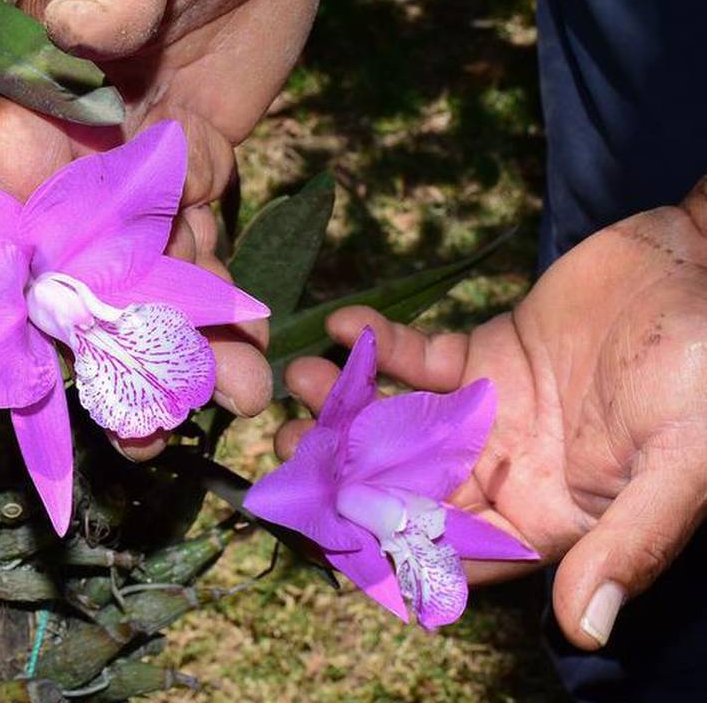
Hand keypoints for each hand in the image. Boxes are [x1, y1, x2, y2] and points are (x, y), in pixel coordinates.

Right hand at [0, 0, 321, 457]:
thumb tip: (78, 30)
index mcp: (40, 108)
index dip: (1, 302)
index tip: (23, 383)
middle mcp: (78, 155)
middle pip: (73, 277)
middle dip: (102, 360)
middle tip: (141, 436)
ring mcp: (138, 170)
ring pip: (146, 278)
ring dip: (179, 347)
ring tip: (224, 406)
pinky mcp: (197, 170)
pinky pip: (205, 251)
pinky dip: (227, 304)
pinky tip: (254, 353)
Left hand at [278, 178, 706, 649]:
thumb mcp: (683, 462)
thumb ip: (632, 542)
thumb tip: (587, 630)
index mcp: (546, 518)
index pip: (454, 554)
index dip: (392, 549)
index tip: (328, 530)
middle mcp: (507, 473)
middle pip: (406, 489)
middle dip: (345, 473)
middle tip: (288, 448)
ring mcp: (489, 413)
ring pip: (400, 424)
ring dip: (348, 406)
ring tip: (301, 381)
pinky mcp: (483, 356)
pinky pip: (419, 358)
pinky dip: (380, 345)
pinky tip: (345, 325)